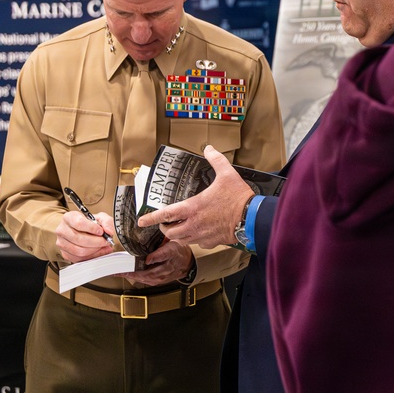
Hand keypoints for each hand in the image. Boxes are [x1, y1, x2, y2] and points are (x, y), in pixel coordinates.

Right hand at [55, 209, 115, 263]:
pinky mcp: (65, 254)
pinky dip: (91, 256)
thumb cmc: (89, 223)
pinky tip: (97, 251)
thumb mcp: (100, 217)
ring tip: (102, 246)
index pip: (79, 223)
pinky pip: (78, 258)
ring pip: (79, 251)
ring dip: (94, 250)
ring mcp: (62, 243)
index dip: (92, 228)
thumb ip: (107, 222)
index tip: (101, 231)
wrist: (81, 230)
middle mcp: (62, 230)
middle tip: (105, 241)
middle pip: (79, 239)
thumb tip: (109, 231)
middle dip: (96, 242)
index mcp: (69, 217)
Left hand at [118, 238, 193, 285]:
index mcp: (166, 264)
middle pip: (141, 275)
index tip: (125, 265)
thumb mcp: (172, 247)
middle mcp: (161, 274)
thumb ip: (161, 252)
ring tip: (118, 271)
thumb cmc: (179, 253)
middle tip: (115, 269)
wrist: (186, 263)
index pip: (149, 267)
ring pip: (141, 279)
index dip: (135, 268)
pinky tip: (127, 273)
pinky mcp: (156, 281)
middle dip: (127, 272)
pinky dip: (134, 277)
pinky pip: (143, 280)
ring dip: (129, 276)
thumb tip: (148, 259)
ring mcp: (158, 279)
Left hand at [137, 144, 253, 248]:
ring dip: (178, 235)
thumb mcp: (226, 174)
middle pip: (170, 232)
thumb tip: (209, 148)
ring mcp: (202, 235)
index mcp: (192, 208)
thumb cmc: (238, 198)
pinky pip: (198, 244)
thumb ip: (215, 160)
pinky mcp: (212, 242)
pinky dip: (195, 239)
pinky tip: (200, 233)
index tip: (141, 221)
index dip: (151, 218)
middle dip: (166, 228)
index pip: (165, 214)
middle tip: (167, 222)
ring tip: (180, 228)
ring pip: (182, 240)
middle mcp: (194, 224)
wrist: (252, 217)